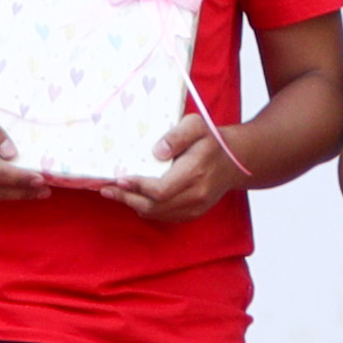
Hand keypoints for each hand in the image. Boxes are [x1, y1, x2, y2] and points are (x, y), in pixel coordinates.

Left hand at [110, 109, 244, 226]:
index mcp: (196, 171)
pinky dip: (146, 209)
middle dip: (128, 198)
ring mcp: (195, 207)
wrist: (235, 161)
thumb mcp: (196, 126)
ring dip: (133, 204)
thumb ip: (177, 136)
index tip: (120, 178)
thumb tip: (157, 151)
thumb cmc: (211, 140)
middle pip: (155, 205)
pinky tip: (134, 199)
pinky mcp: (193, 213)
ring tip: (114, 193)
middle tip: (107, 189)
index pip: (161, 189)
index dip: (138, 187)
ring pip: (157, 214)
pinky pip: (164, 216)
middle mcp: (196, 194)